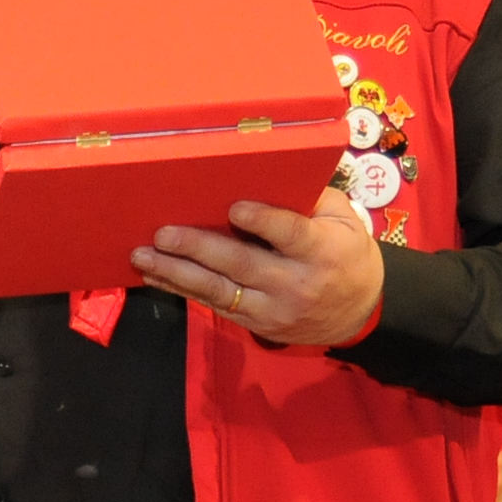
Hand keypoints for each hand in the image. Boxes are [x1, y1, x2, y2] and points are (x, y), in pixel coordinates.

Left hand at [126, 188, 384, 348]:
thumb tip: (261, 176)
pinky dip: (182, 290)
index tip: (235, 208)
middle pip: (241, 265)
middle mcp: (294, 284)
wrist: (358, 313)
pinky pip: (214, 306)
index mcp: (321, 251)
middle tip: (163, 233)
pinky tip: (156, 275)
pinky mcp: (256, 325)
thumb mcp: (343, 220)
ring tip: (143, 257)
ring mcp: (272, 309)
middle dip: (198, 248)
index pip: (290, 235)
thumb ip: (308, 201)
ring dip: (176, 274)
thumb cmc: (346, 253)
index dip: (263, 222)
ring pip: (219, 291)